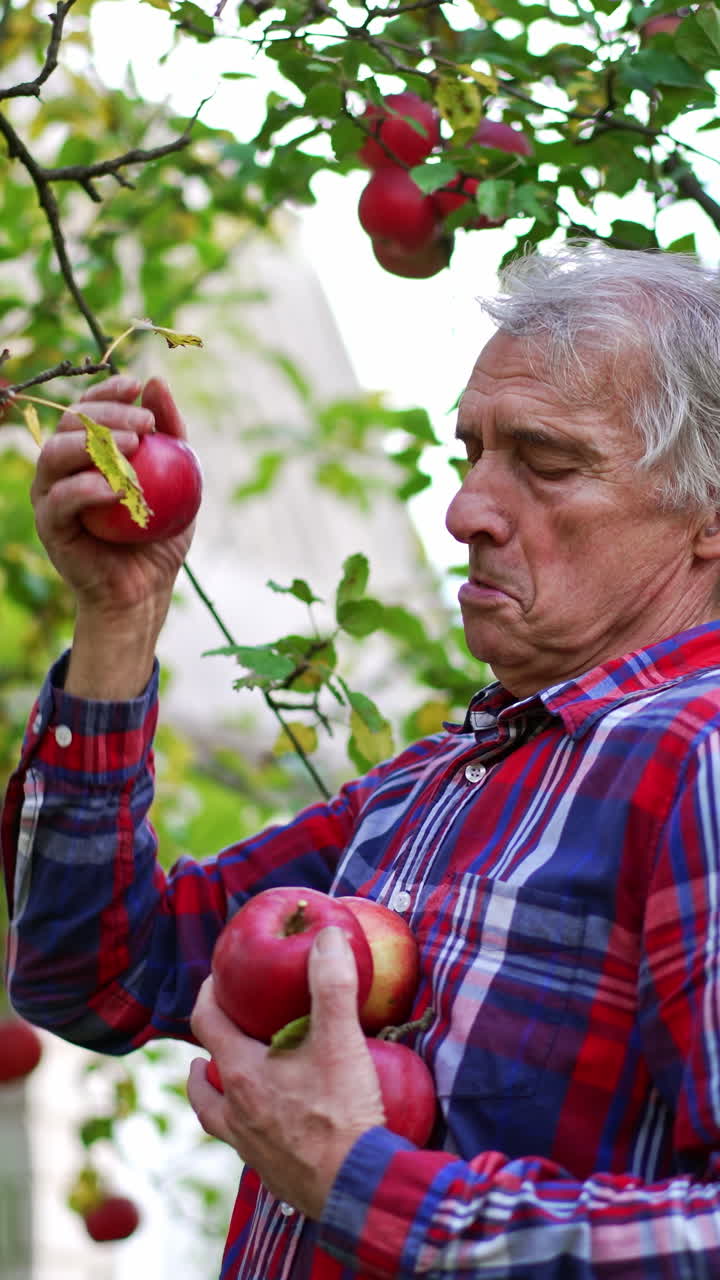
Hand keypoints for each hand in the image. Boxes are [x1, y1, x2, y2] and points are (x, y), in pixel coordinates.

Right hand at [31, 375, 194, 695]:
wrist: (145, 591)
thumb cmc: (159, 535)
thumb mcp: (180, 479)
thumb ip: (171, 433)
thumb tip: (156, 383)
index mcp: (86, 451)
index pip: (87, 407)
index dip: (106, 391)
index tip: (136, 386)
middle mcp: (61, 468)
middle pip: (70, 423)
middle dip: (107, 414)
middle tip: (145, 425)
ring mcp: (50, 495)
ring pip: (55, 453)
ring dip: (94, 444)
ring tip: (134, 449)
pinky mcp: (50, 526)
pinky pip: (62, 499)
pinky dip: (88, 487)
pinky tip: (119, 488)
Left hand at [187, 926, 384, 1218]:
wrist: (357, 1190)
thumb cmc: (342, 1114)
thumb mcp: (341, 1041)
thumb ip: (332, 985)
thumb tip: (328, 937)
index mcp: (243, 1074)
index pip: (207, 1024)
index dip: (208, 996)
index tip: (217, 979)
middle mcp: (236, 1112)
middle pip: (205, 1075)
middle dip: (210, 1048)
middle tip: (225, 1028)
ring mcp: (250, 1147)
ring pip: (217, 1115)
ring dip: (216, 1091)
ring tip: (226, 1077)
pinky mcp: (271, 1173)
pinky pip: (245, 1143)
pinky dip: (248, 1125)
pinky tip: (271, 1119)